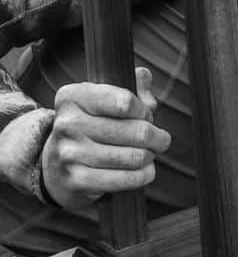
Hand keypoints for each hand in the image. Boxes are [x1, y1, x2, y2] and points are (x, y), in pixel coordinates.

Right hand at [41, 67, 171, 210]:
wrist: (59, 164)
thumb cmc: (96, 124)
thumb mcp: (109, 99)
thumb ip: (133, 85)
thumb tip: (143, 77)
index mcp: (74, 96)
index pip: (126, 102)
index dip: (144, 110)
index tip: (146, 115)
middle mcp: (67, 123)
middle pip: (137, 130)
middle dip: (156, 136)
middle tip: (159, 139)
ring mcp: (69, 153)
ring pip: (135, 156)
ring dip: (150, 156)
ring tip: (149, 154)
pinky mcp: (76, 180)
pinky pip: (125, 179)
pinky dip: (143, 175)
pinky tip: (145, 171)